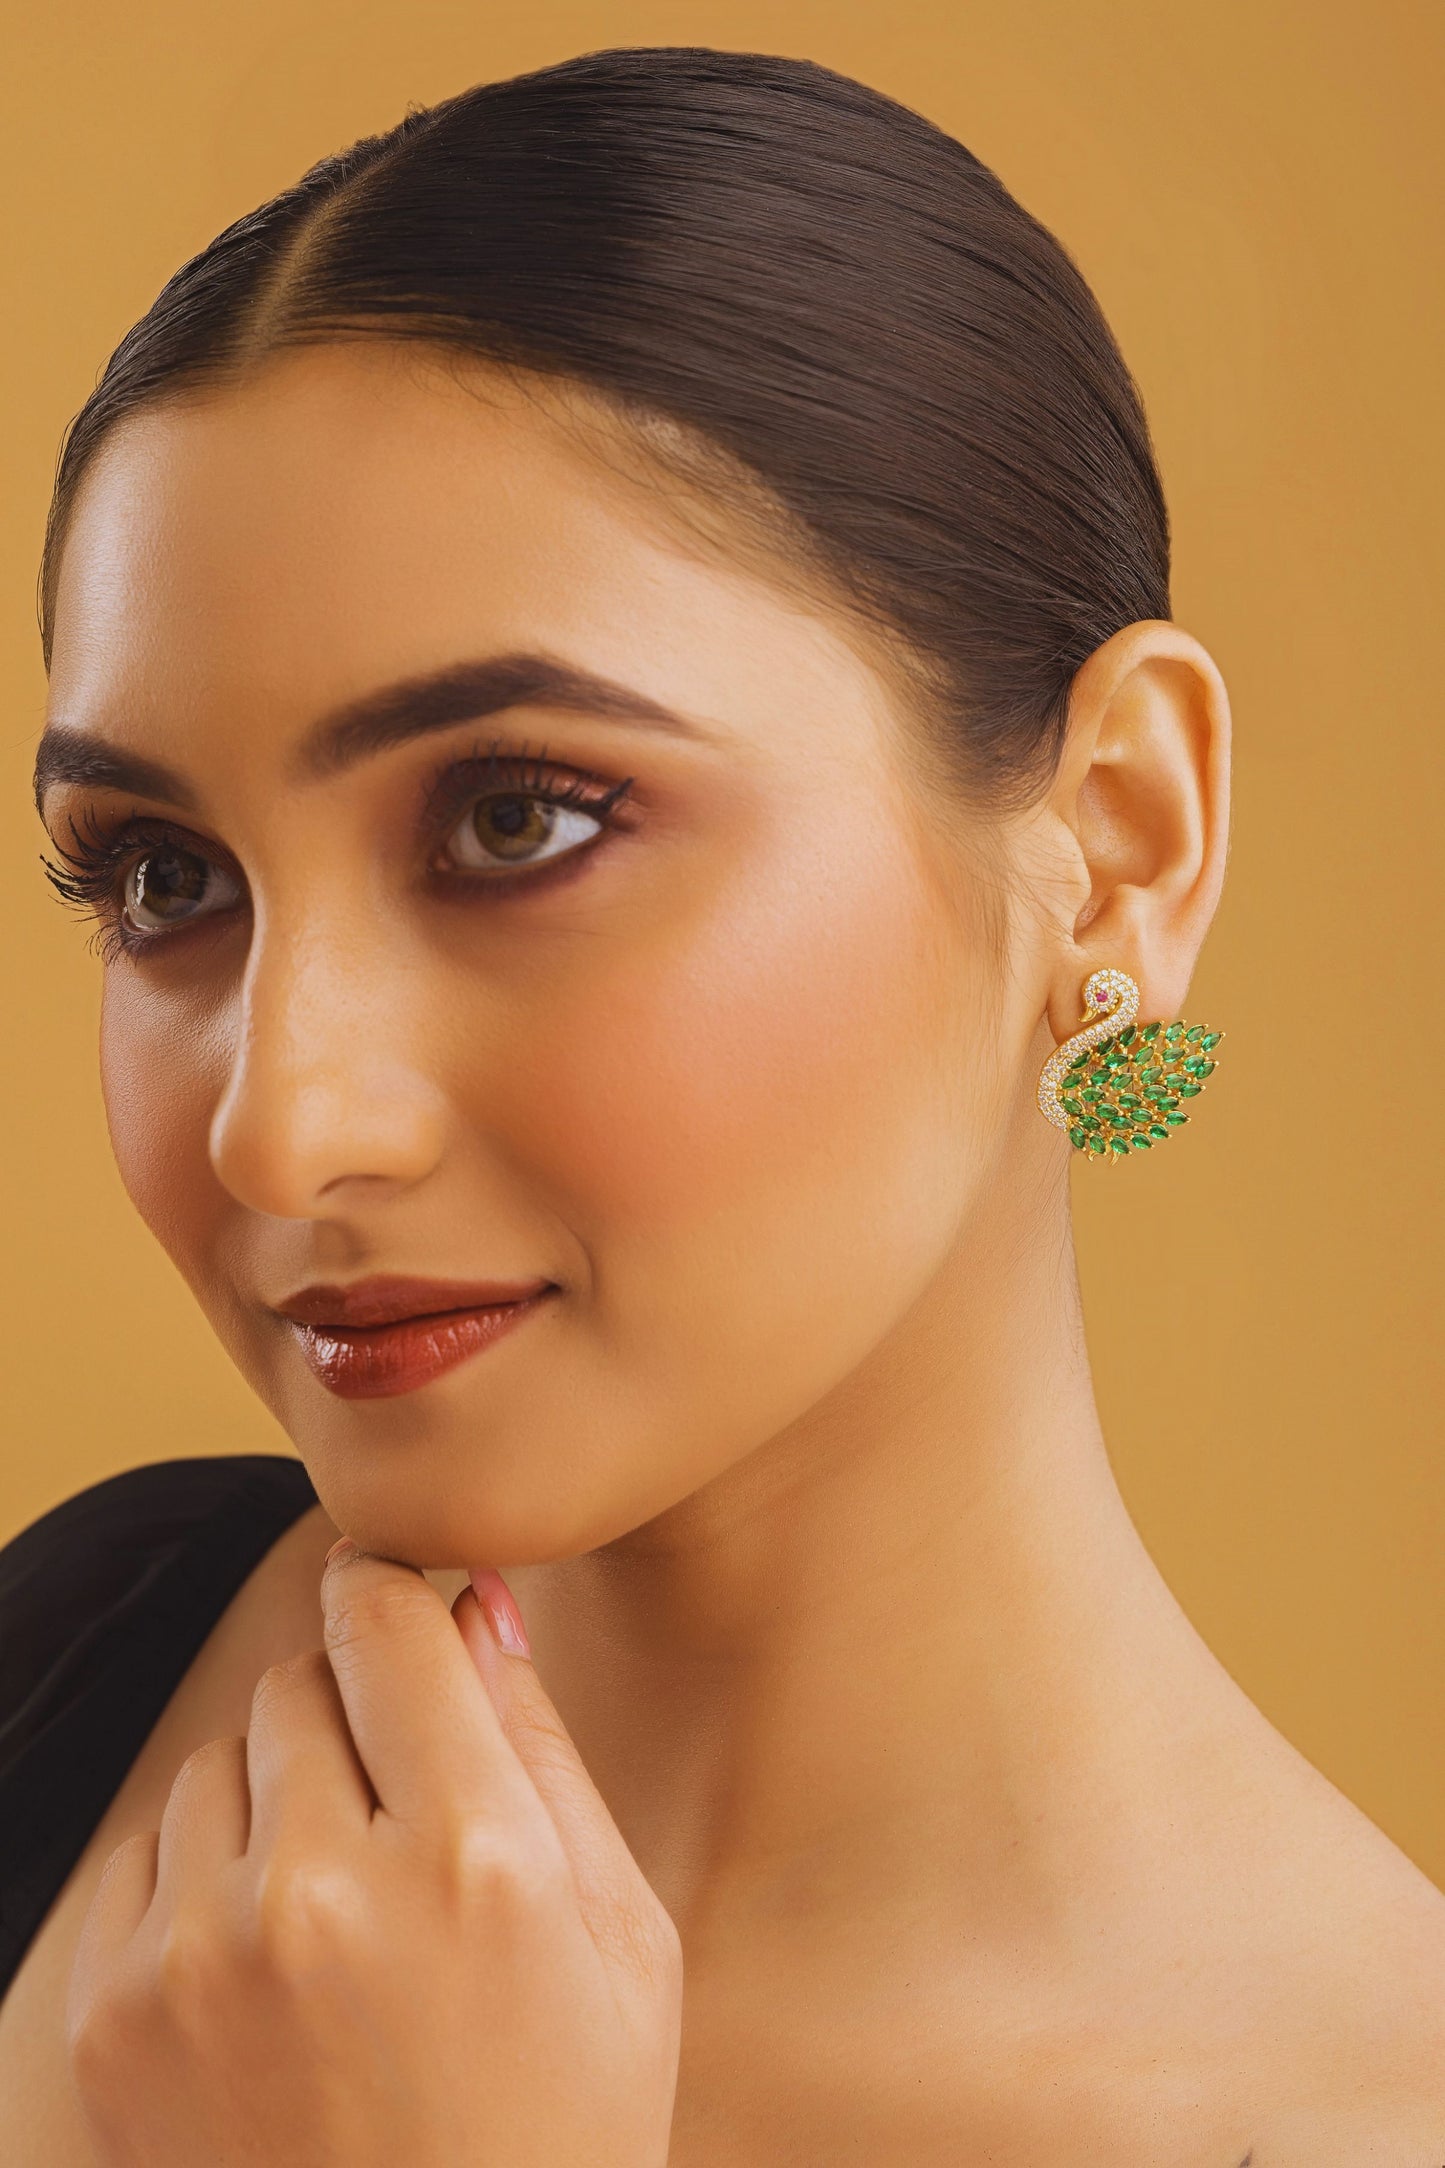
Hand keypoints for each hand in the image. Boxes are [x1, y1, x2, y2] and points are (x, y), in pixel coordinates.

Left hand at [66, 1543, 681, 2165]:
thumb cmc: (555, 2130)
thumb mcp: (622, 1944)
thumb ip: (545, 1750)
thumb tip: (479, 1601)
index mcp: (474, 1861)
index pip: (392, 1623)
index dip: (399, 1594)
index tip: (401, 1603)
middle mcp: (324, 1890)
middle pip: (301, 1677)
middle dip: (352, 1718)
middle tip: (404, 1823)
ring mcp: (203, 1955)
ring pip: (220, 1756)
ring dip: (276, 1796)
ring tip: (340, 1915)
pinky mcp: (116, 2014)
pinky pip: (150, 1849)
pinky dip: (206, 1879)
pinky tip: (273, 1971)